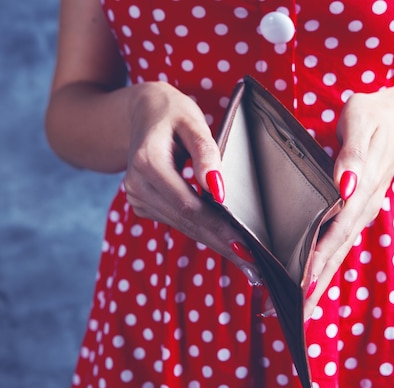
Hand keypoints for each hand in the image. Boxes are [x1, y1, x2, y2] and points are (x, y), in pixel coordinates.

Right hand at [122, 82, 262, 284]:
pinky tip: (226, 243)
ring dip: (216, 243)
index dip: (218, 227)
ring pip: (183, 227)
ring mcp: (137, 198)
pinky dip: (203, 232)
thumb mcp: (191, 121)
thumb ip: (206, 152)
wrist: (140, 113)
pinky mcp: (144, 205)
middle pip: (186, 222)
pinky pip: (179, 222)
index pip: (188, 205)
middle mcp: (137, 185)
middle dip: (222, 244)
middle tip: (255, 267)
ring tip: (248, 263)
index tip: (247, 245)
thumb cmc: (172, 113)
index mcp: (147, 162)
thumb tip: (218, 189)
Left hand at [303, 87, 393, 319]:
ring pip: (338, 252)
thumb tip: (346, 186)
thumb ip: (355, 154)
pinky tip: (311, 279)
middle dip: (314, 284)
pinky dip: (324, 264)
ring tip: (297, 310)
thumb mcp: (365, 120)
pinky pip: (339, 242)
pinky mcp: (358, 211)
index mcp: (363, 189)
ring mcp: (362, 212)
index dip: (320, 258)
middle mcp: (363, 208)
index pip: (337, 231)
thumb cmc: (379, 114)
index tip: (301, 286)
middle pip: (336, 252)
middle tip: (289, 314)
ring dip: (318, 281)